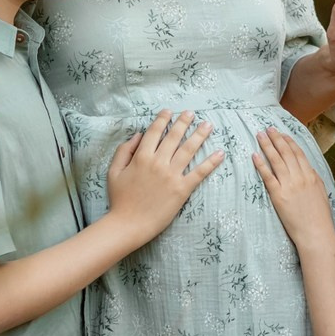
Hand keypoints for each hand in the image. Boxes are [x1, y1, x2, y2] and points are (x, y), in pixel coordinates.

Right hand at [104, 111, 222, 239]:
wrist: (129, 224)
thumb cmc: (119, 199)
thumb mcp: (114, 171)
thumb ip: (124, 151)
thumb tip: (138, 135)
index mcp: (141, 157)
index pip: (154, 133)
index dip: (162, 120)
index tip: (169, 111)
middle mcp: (158, 162)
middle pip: (174, 137)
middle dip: (184, 122)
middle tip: (191, 113)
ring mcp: (172, 176)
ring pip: (188, 150)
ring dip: (199, 136)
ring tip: (208, 125)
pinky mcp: (182, 190)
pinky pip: (199, 173)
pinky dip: (211, 162)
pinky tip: (220, 153)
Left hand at [251, 127, 334, 239]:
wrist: (316, 233)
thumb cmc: (320, 217)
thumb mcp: (321, 193)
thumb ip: (313, 179)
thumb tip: (307, 169)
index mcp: (311, 176)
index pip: (298, 153)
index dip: (289, 142)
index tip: (282, 134)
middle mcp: (300, 177)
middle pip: (286, 153)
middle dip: (276, 138)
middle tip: (268, 128)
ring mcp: (289, 185)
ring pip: (276, 160)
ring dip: (267, 146)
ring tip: (260, 135)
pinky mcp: (278, 195)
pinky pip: (267, 176)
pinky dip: (260, 164)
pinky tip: (254, 155)